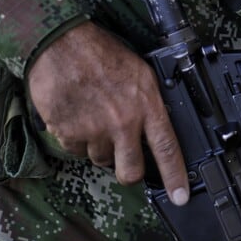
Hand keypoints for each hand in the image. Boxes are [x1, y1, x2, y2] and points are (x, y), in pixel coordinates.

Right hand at [26, 21, 188, 204]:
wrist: (61, 44)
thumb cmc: (100, 53)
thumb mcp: (140, 72)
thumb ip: (148, 103)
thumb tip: (156, 126)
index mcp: (146, 104)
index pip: (167, 148)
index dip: (175, 176)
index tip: (180, 196)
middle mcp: (122, 122)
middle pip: (130, 171)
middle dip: (130, 173)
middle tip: (125, 162)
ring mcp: (94, 130)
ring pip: (100, 160)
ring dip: (100, 148)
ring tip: (95, 118)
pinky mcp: (68, 133)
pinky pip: (76, 150)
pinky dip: (76, 139)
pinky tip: (77, 114)